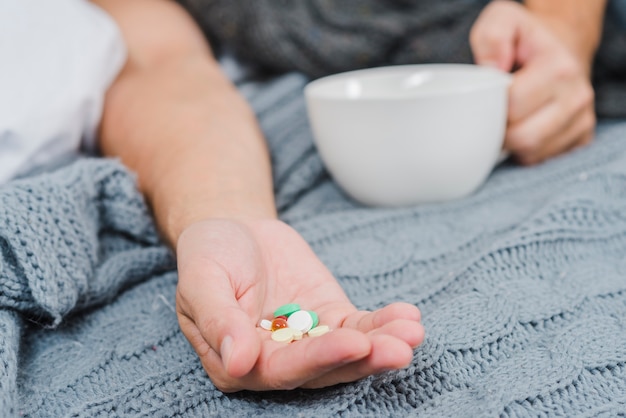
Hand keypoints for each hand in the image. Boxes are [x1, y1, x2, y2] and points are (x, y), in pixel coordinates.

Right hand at [175, 218, 423, 391]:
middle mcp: (275, 360)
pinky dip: (384, 324)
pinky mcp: (329, 317)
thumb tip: (238, 363)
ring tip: (412, 332)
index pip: (281, 370)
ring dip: (382, 344)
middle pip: (324, 368)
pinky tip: (409, 317)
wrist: (233, 230)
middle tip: (400, 349)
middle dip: (363, 360)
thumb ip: (218, 321)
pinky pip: (360, 326)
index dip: (318, 360)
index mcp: (238, 363)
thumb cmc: (209, 256)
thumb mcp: (202, 281)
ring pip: (349, 352)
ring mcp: (306, 339)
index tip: (353, 343)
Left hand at [470, 1, 595, 164]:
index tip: (487, 96)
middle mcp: (577, 97)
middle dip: (498, 130)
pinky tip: (522, 130)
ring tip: (507, 121)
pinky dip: (525, 152)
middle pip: (521, 137)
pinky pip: (542, 161)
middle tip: (491, 114)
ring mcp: (582, 121)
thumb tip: (490, 70)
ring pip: (531, 154)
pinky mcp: (581, 139)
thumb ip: (492, 37)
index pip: (511, 107)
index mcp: (559, 68)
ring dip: (510, 144)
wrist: (560, 49)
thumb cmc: (524, 41)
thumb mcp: (503, 21)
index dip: (490, 107)